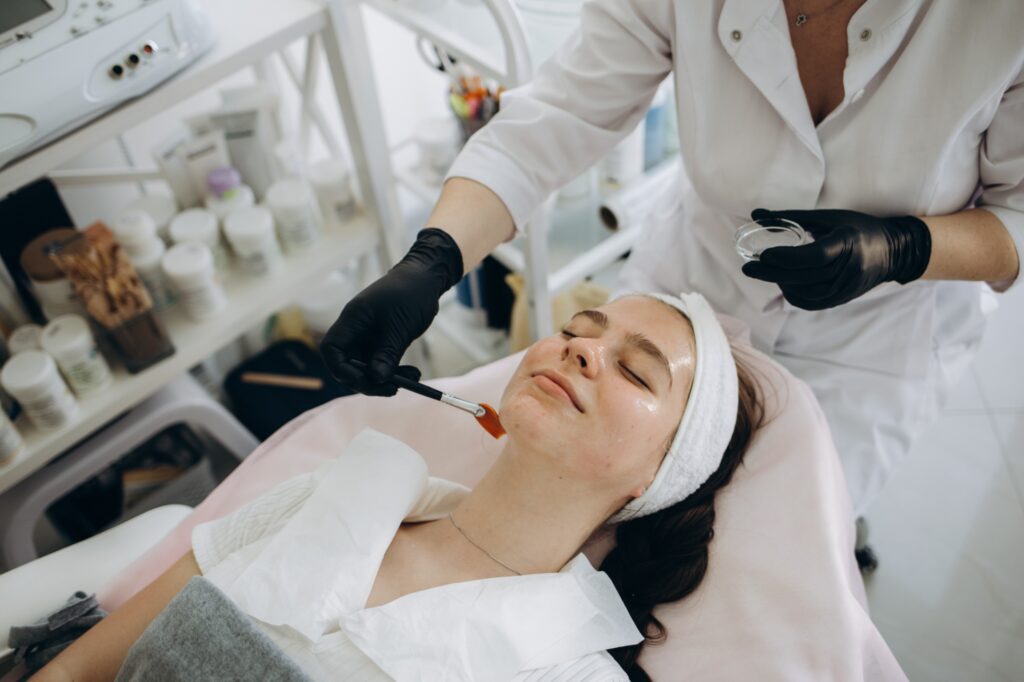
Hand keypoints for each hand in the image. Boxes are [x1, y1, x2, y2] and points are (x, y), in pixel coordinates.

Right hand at [320, 228, 463, 394]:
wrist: (426, 278)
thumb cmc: (410, 293)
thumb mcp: (399, 326)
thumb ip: (387, 353)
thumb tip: (376, 379)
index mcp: (352, 320)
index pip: (331, 349)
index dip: (341, 369)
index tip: (363, 380)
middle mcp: (356, 330)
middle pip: (348, 364)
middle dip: (368, 380)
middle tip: (392, 389)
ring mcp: (369, 337)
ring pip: (368, 367)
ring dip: (386, 378)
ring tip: (412, 380)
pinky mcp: (383, 341)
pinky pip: (383, 363)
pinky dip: (396, 371)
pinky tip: (413, 375)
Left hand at [741, 208, 931, 310]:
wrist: (893, 251)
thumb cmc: (856, 227)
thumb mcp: (827, 217)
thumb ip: (791, 217)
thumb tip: (755, 214)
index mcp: (848, 242)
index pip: (815, 255)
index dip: (787, 257)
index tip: (763, 254)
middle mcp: (850, 268)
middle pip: (805, 276)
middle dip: (772, 273)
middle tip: (748, 268)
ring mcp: (847, 287)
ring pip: (807, 293)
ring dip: (782, 284)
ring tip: (767, 272)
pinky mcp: (844, 298)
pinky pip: (812, 303)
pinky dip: (793, 295)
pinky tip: (783, 284)